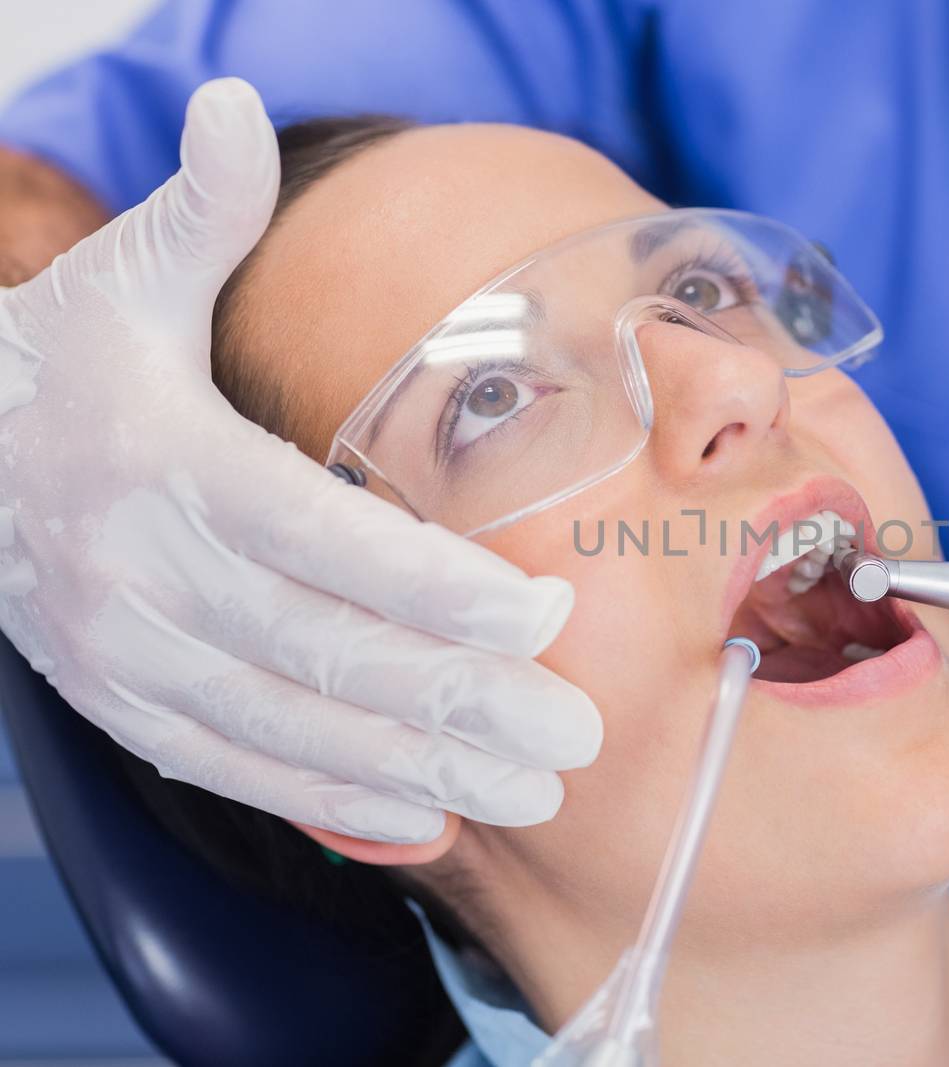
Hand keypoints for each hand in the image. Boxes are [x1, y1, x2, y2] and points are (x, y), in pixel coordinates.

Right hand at [0, 79, 599, 842]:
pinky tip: (424, 820)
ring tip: (532, 792)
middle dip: (465, 700)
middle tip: (578, 735)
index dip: (442, 587)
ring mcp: (132, 657)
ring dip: (423, 768)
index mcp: (170, 465)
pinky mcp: (127, 706)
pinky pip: (239, 767)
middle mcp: (147, 574)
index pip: (327, 541)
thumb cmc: (66, 365)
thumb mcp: (121, 281)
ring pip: (296, 728)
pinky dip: (335, 801)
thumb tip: (233, 104)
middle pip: (330, 653)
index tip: (548, 616)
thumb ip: (199, 215)